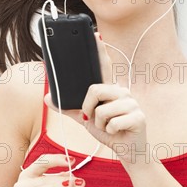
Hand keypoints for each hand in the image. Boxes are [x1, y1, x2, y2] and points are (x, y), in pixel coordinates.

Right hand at [4, 153, 84, 186]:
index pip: (41, 162)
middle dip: (61, 178)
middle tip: (77, 180)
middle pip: (42, 178)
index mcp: (27, 175)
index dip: (56, 159)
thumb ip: (56, 181)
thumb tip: (72, 174)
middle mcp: (21, 186)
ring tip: (69, 185)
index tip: (72, 161)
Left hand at [44, 33, 148, 165]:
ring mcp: (133, 103)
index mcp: (111, 89)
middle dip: (88, 109)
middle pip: (95, 89)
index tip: (95, 34)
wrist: (128, 152)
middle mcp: (123, 92)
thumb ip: (69, 108)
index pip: (104, 67)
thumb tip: (48, 98)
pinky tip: (118, 132)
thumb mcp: (86, 119)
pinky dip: (110, 132)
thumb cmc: (109, 132)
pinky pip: (112, 123)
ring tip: (109, 127)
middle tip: (94, 118)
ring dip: (99, 125)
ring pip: (102, 111)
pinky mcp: (139, 117)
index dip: (100, 50)